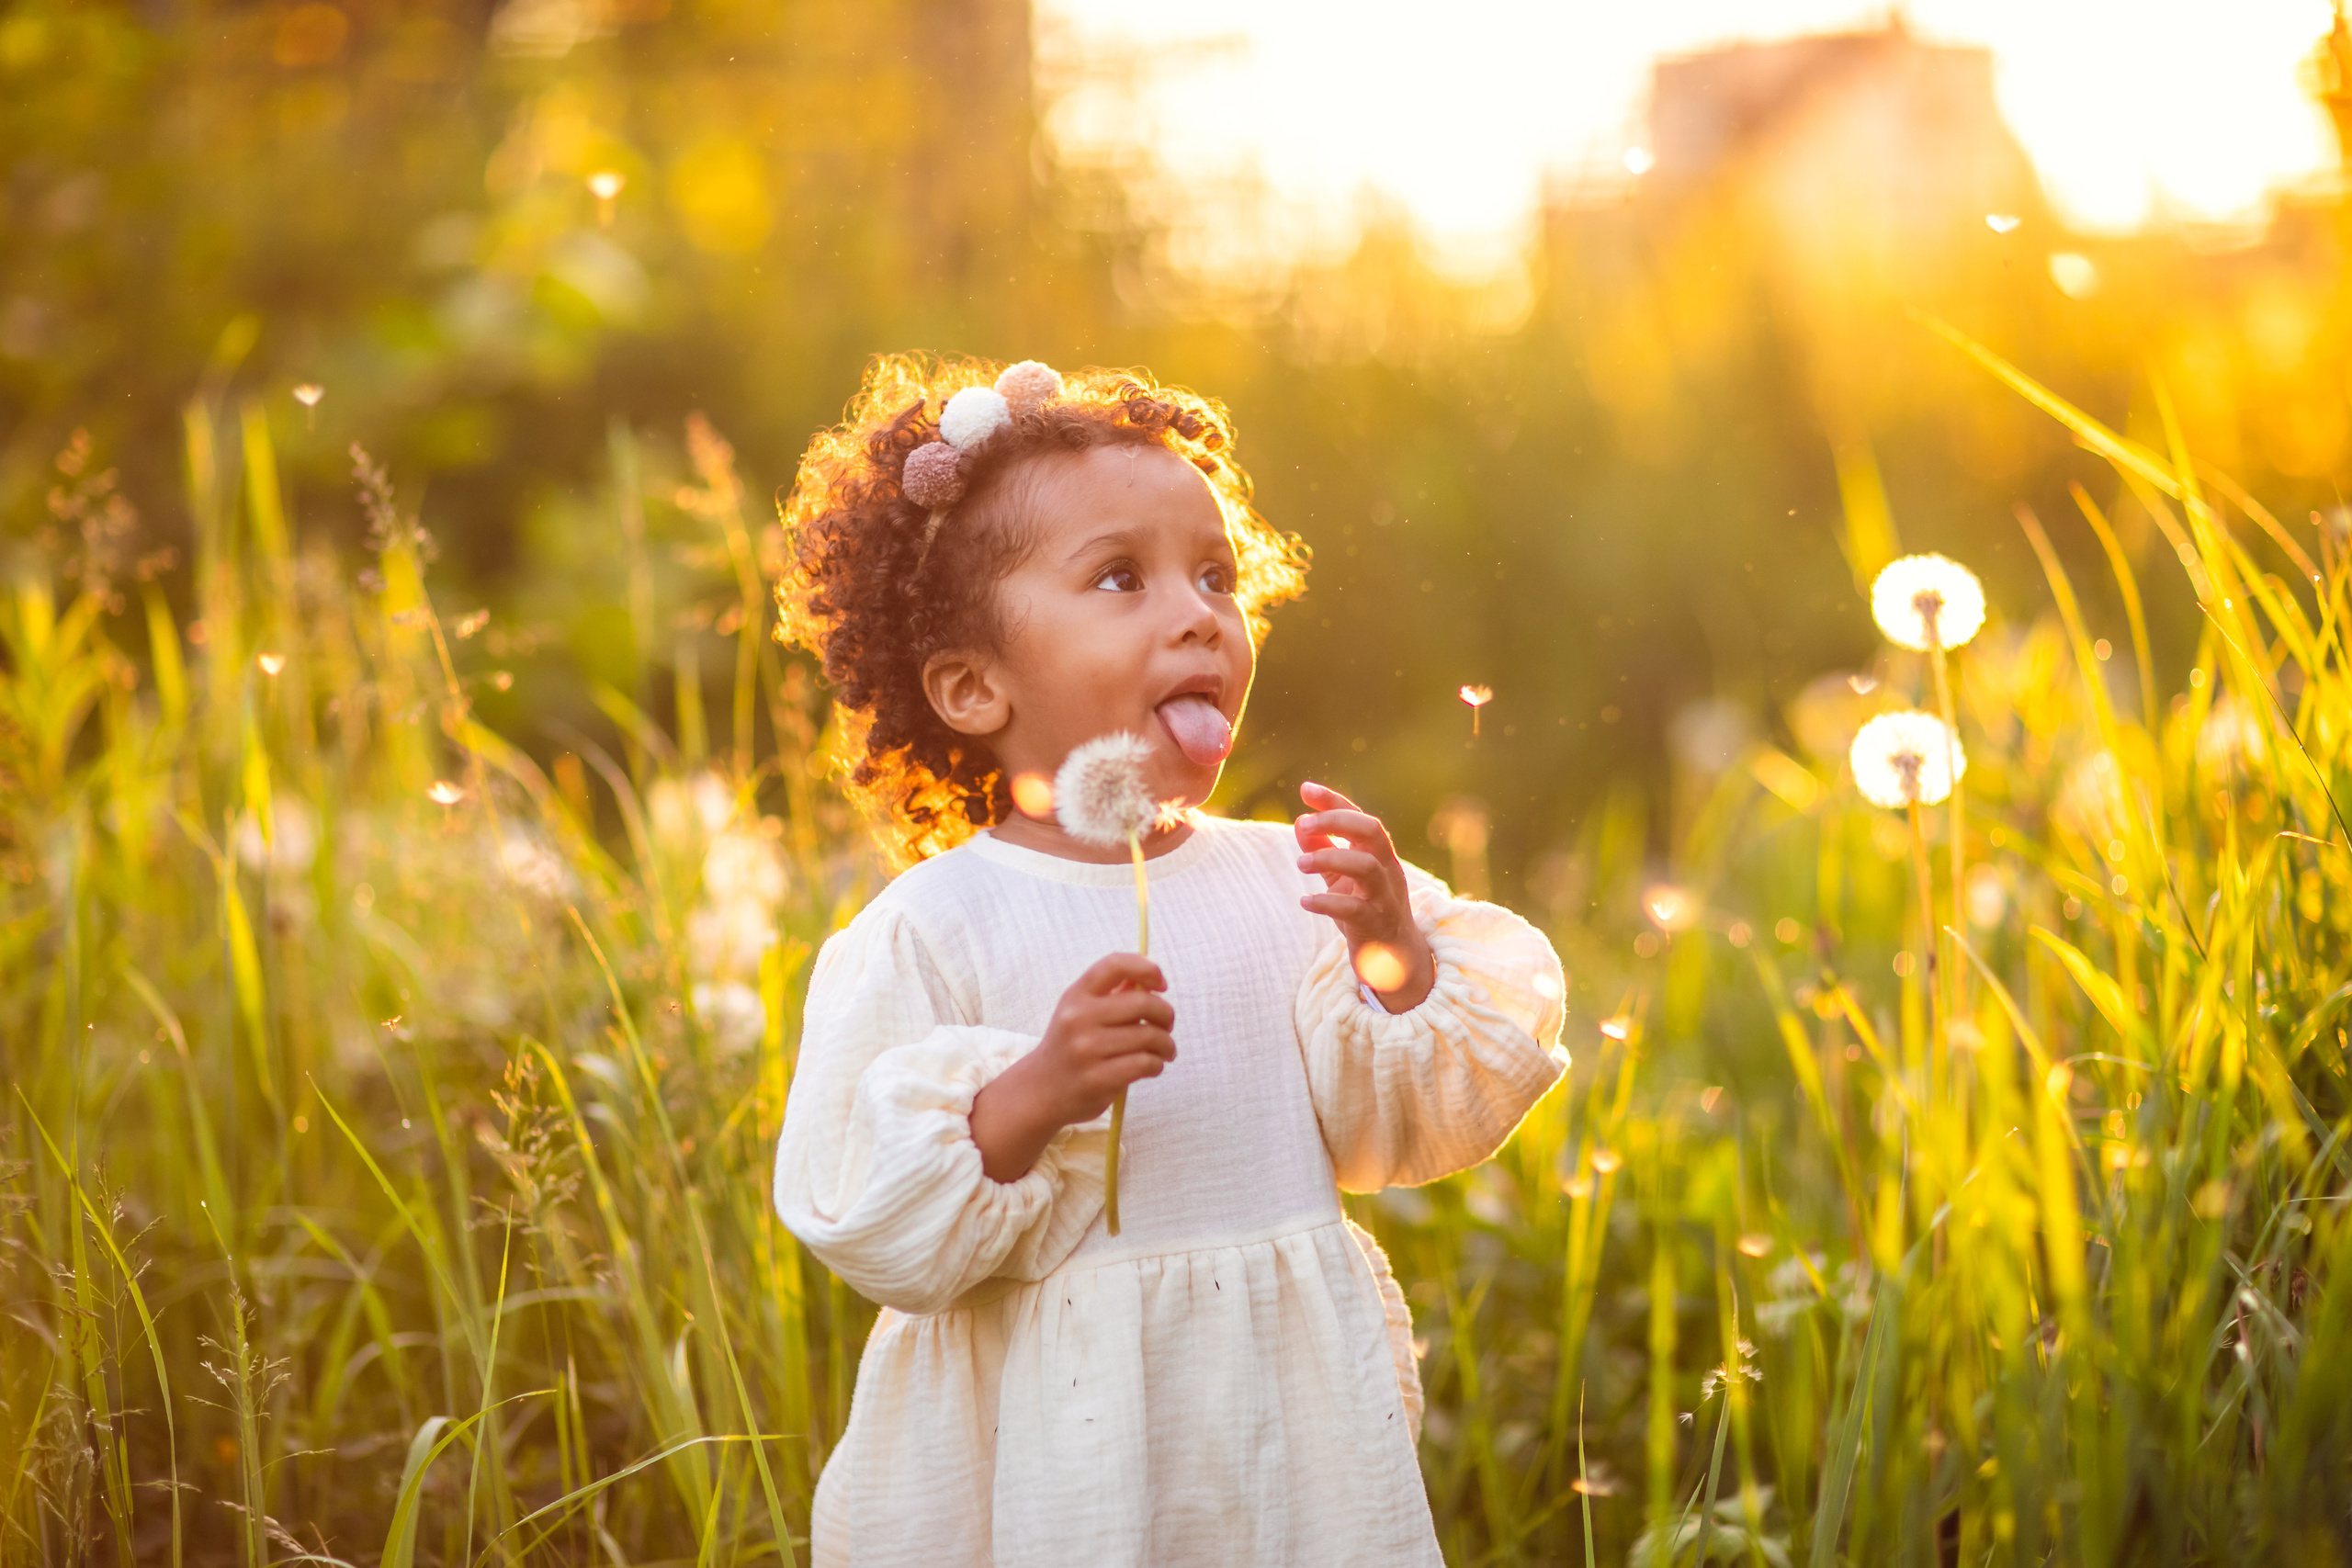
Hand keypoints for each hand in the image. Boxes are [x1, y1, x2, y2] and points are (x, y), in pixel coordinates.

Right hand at [970, 953, 1175, 1182]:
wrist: (1040, 1090)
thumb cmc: (1070, 1046)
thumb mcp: (1080, 1012)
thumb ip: (1112, 993)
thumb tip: (1150, 976)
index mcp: (1076, 995)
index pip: (1115, 964)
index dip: (1146, 968)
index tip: (1161, 985)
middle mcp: (1078, 1018)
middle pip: (1143, 1003)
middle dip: (1166, 1014)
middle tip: (1167, 1026)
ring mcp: (1086, 1049)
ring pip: (1149, 1036)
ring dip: (1166, 1044)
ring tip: (1165, 1050)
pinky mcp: (1097, 1079)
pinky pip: (1145, 1064)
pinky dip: (1157, 1064)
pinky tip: (1152, 1066)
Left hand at [1295, 781, 1435, 1011]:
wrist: (1394, 961)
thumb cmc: (1366, 912)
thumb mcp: (1342, 879)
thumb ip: (1323, 851)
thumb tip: (1300, 822)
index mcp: (1379, 855)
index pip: (1360, 818)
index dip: (1334, 801)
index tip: (1305, 789)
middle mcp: (1387, 871)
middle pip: (1372, 832)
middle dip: (1337, 821)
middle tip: (1304, 825)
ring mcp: (1384, 898)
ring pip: (1366, 868)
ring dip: (1330, 858)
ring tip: (1300, 864)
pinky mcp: (1376, 926)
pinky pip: (1354, 910)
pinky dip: (1326, 903)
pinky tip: (1305, 901)